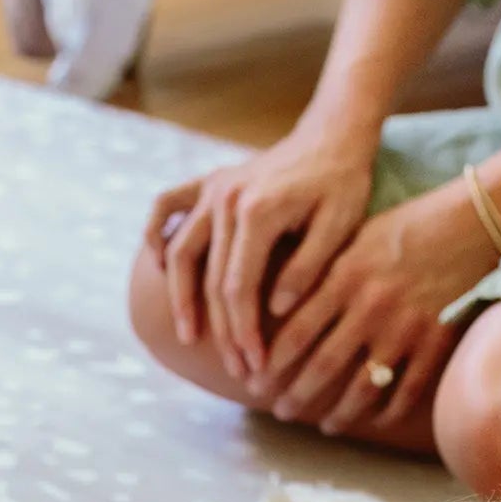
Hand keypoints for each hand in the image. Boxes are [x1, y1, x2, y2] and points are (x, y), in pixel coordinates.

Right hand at [144, 127, 376, 381]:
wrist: (334, 132)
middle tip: (238, 369)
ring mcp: (214, 189)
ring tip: (189, 336)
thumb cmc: (344, 181)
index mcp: (257, 211)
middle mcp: (227, 199)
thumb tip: (275, 309)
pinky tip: (157, 267)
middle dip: (223, 331)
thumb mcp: (341, 225)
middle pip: (211, 280)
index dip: (243, 331)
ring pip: (181, 252)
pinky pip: (167, 206)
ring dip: (180, 299)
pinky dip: (156, 234)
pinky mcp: (210, 183)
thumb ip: (307, 267)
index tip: (255, 363)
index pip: (238, 287)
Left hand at [257, 178, 500, 433]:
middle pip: (322, 366)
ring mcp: (404, 327)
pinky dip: (387, 411)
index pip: (294, 334)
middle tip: (280, 412)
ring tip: (324, 426)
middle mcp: (370, 306)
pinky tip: (373, 420)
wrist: (475, 220)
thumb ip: (318, 272)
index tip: (255, 383)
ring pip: (362, 387)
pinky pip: (406, 390)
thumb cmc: (406, 227)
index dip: (270, 365)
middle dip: (295, 396)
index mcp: (344, 277)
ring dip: (339, 413)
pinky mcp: (436, 341)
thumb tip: (273, 306)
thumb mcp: (354, 238)